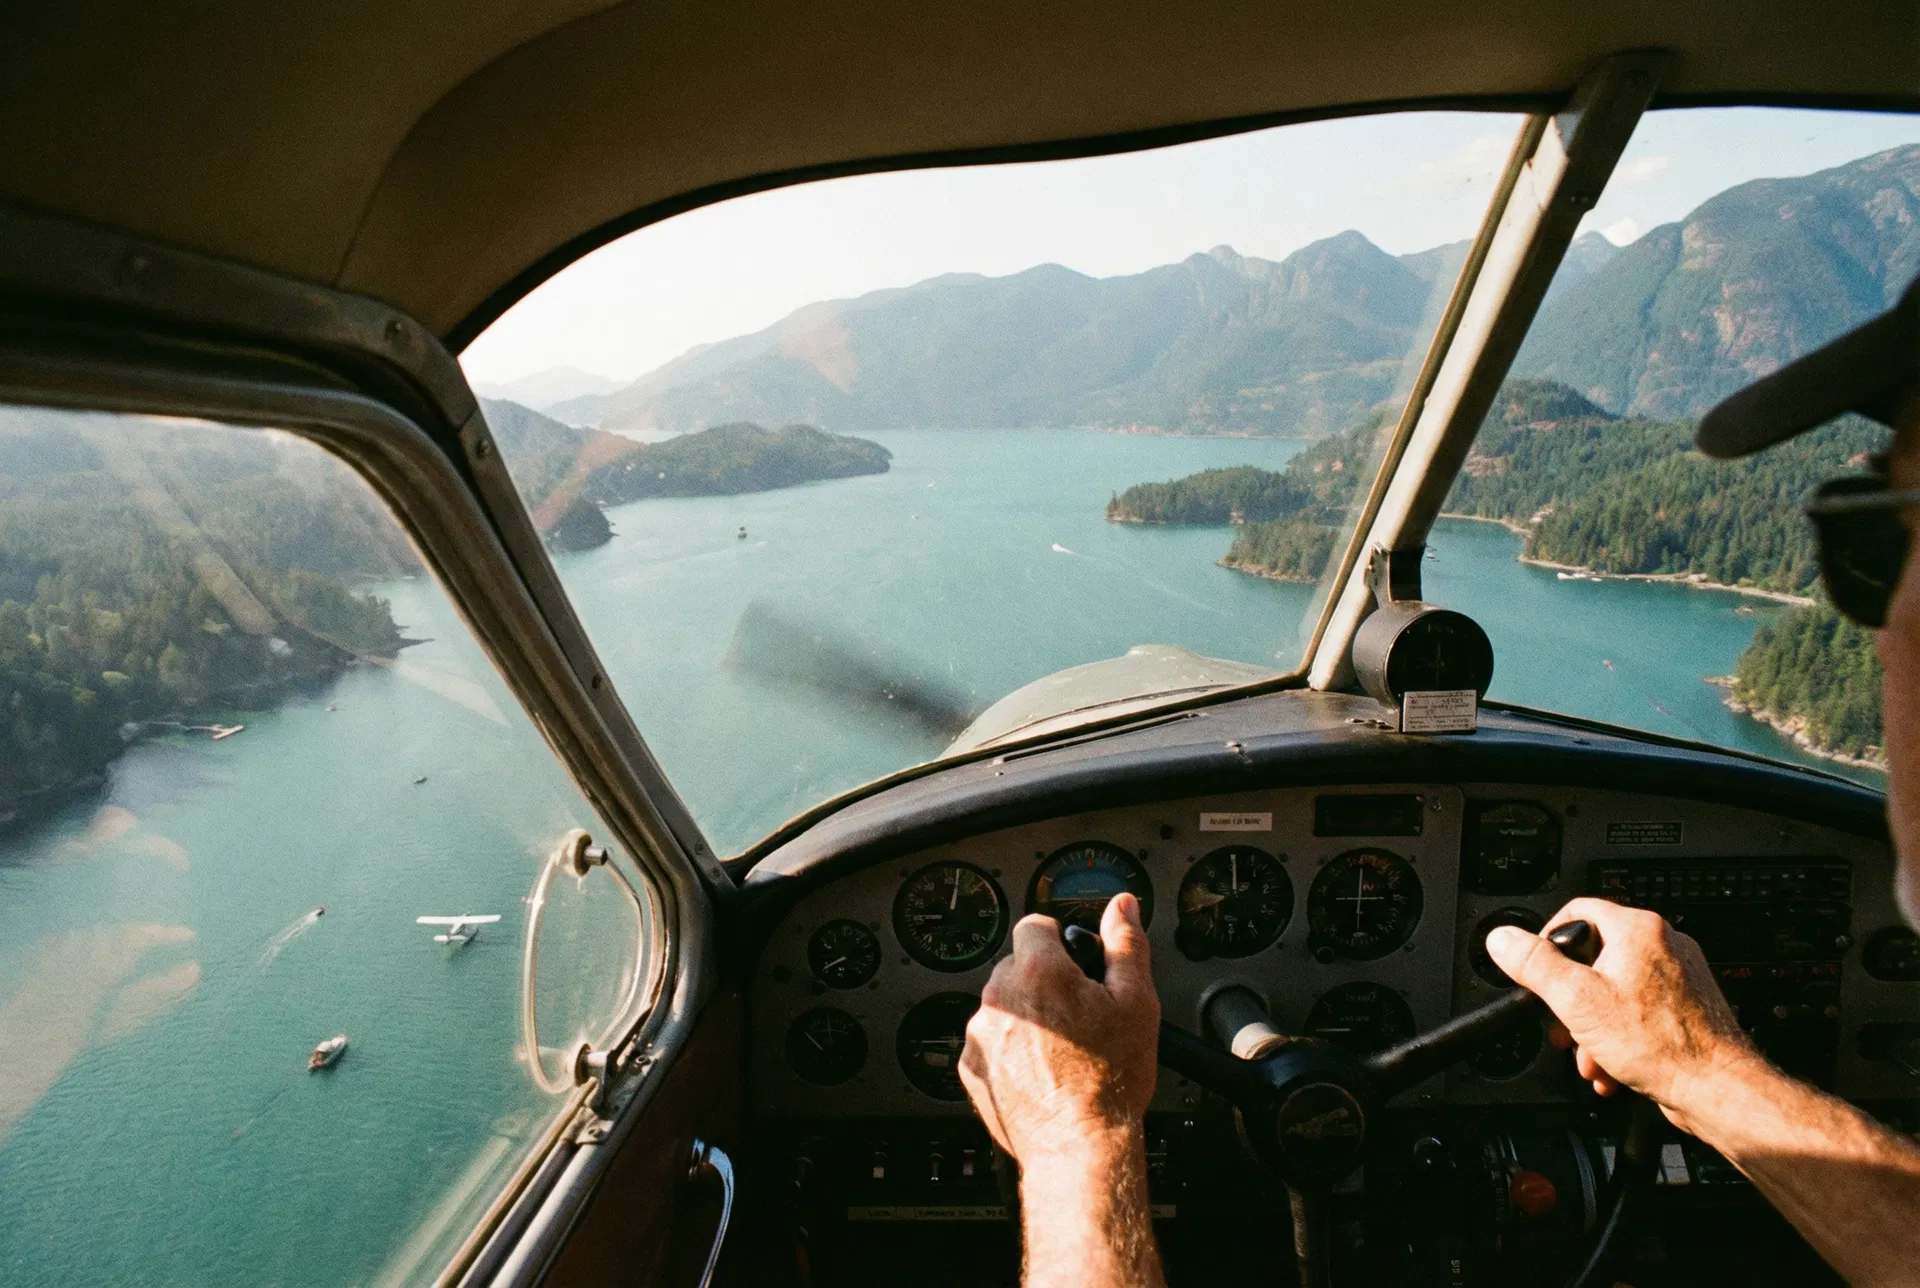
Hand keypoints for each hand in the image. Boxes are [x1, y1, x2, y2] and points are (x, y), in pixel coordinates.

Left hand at [959, 893, 1159, 1163]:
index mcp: (1037, 972)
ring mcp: (980, 1035)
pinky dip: (1011, 1049)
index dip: (1061, 941)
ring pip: (1004, 1005)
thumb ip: (1126, 944)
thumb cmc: (1110, 1081)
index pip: (1035, 925)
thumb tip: (1122, 906)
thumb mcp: (1136, 1002)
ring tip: (1063, 1048)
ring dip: (1028, 1016)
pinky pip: (990, 1041)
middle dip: (1045, 981)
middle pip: (1018, 966)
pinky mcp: (971, 1068)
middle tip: (1079, 1014)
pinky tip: (1042, 1070)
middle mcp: (1000, 998)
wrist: (1080, 1146)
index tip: (1076, 964)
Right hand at [1485, 897, 1758, 1130]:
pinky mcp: (1687, 1006)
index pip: (1577, 911)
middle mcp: (1664, 945)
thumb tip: (1502, 938)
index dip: (1547, 941)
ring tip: (1591, 1055)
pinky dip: (1620, 1037)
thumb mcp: (1577, 1000)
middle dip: (1572, 1000)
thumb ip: (1534, 964)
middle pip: (1594, 957)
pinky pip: (1639, 1013)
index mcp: (1638, 930)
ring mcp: (1679, 976)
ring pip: (1615, 990)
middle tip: (1564, 1024)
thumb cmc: (1662, 1045)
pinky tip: (1614, 1065)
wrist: (1716, 1088)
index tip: (1537, 970)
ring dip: (1594, 1026)